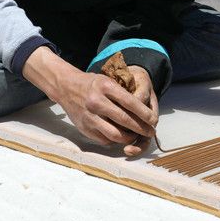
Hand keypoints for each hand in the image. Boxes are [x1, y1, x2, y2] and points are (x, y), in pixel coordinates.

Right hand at [23, 47, 157, 155]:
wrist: (66, 87)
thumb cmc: (93, 84)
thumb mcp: (108, 80)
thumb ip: (123, 93)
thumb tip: (144, 110)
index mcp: (105, 86)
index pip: (129, 102)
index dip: (143, 113)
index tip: (153, 120)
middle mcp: (96, 102)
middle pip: (124, 120)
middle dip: (141, 128)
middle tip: (150, 132)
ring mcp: (89, 116)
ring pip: (115, 134)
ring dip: (129, 137)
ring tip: (136, 136)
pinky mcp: (84, 128)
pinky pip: (105, 139)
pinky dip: (115, 140)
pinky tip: (122, 136)